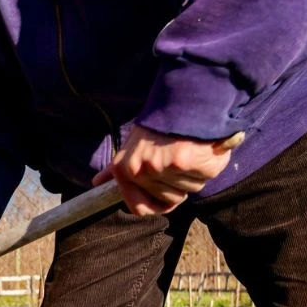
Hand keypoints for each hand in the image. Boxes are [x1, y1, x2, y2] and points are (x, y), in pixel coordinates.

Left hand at [92, 125, 241, 215]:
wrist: (184, 97)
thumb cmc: (160, 125)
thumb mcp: (131, 145)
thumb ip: (117, 169)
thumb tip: (97, 183)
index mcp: (125, 169)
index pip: (140, 208)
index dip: (157, 205)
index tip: (168, 197)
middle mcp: (140, 171)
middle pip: (170, 199)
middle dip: (180, 184)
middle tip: (180, 157)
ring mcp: (162, 167)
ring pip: (189, 189)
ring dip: (194, 174)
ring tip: (190, 149)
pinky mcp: (185, 162)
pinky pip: (202, 178)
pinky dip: (208, 165)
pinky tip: (203, 147)